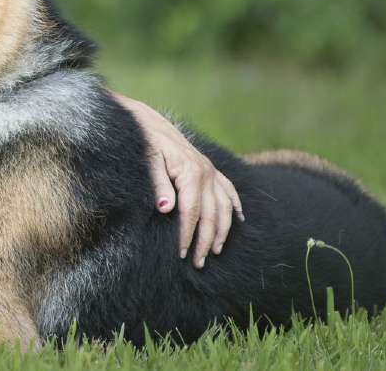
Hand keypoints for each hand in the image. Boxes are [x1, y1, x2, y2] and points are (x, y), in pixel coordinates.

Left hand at [114, 93, 244, 267]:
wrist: (148, 122)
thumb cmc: (145, 143)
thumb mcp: (147, 161)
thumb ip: (158, 184)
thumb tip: (167, 207)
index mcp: (191, 172)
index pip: (192, 212)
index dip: (187, 235)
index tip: (181, 253)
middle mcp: (207, 172)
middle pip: (211, 214)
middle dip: (205, 241)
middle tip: (197, 262)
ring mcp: (212, 171)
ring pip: (225, 206)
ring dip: (222, 230)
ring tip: (215, 250)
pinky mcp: (211, 170)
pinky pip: (229, 190)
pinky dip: (235, 206)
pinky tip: (240, 219)